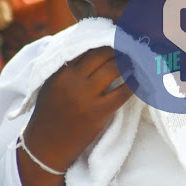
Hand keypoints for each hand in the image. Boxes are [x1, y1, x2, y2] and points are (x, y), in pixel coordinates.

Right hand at [23, 47, 132, 171]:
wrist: (46, 146)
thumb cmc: (50, 114)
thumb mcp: (52, 85)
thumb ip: (68, 68)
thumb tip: (92, 51)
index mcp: (60, 71)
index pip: (86, 47)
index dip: (104, 41)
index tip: (116, 39)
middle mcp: (72, 80)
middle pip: (101, 54)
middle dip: (118, 49)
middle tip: (130, 47)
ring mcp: (84, 96)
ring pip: (113, 69)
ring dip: (128, 63)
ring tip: (136, 61)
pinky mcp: (97, 112)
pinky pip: (121, 93)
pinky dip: (133, 84)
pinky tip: (140, 80)